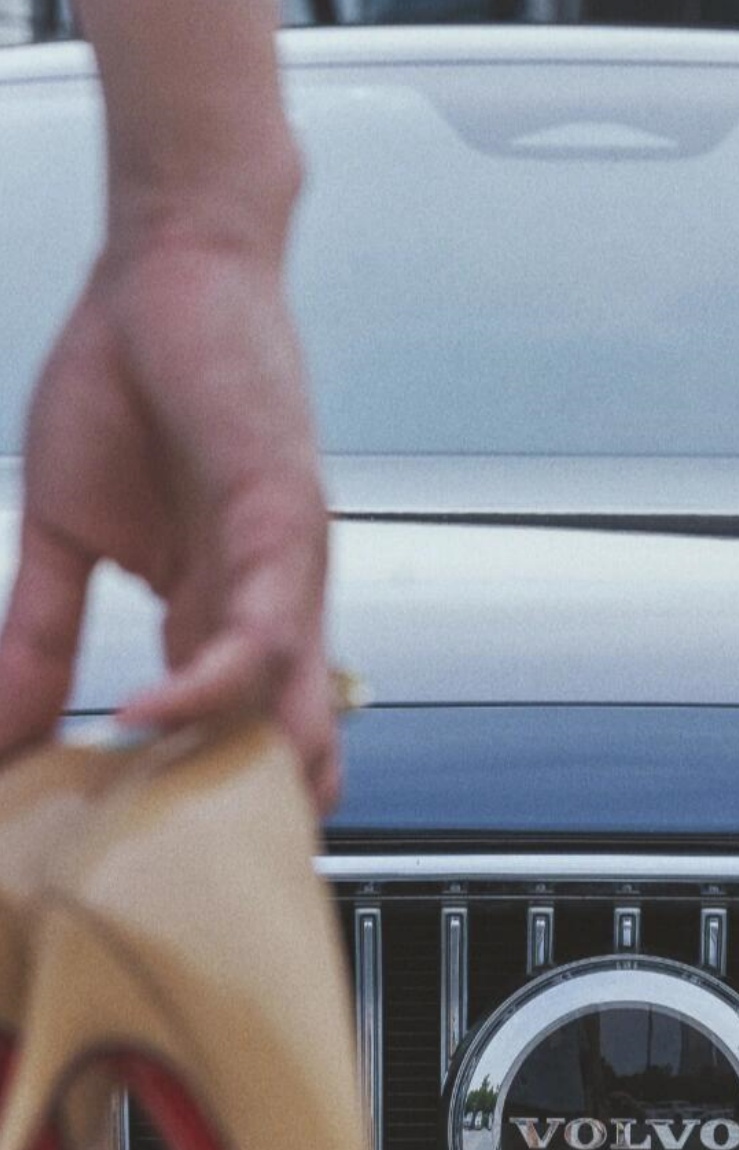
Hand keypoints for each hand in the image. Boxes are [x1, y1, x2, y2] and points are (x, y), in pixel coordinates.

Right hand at [0, 228, 339, 812]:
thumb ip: (38, 634)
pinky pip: (257, 633)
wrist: (170, 259)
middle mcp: (269, 609)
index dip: (192, 810)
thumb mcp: (64, 531)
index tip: (134, 864)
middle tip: (169, 891)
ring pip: (290, 715)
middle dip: (236, 828)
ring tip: (161, 834)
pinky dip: (202, 685)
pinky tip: (139, 715)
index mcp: (221, 615)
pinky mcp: (283, 523)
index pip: (226, 744)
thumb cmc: (130, 375)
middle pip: (284, 758)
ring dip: (230, 780)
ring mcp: (285, 574)